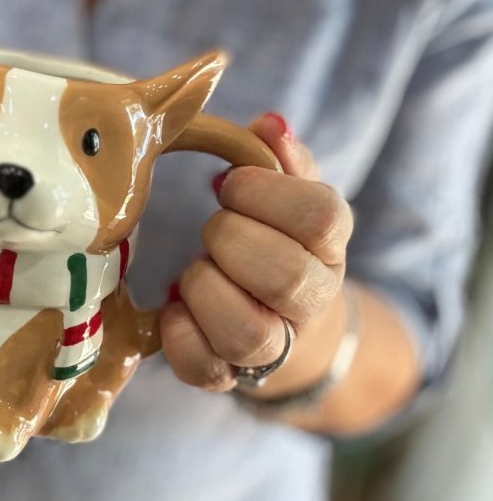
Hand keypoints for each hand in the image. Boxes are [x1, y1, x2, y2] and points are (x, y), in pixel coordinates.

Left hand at [161, 113, 353, 391]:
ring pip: (248, 334)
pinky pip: (205, 369)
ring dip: (206, 289)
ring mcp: (272, 347)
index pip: (321, 218)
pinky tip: (174, 308)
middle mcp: (310, 301)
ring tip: (195, 270)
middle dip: (230, 240)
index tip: (228, 183)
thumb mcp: (285, 196)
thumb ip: (279, 159)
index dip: (267, 193)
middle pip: (286, 276)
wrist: (282, 324)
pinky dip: (180, 335)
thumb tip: (269, 124)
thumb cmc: (271, 242)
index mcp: (328, 246)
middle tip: (211, 227)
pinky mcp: (227, 376)